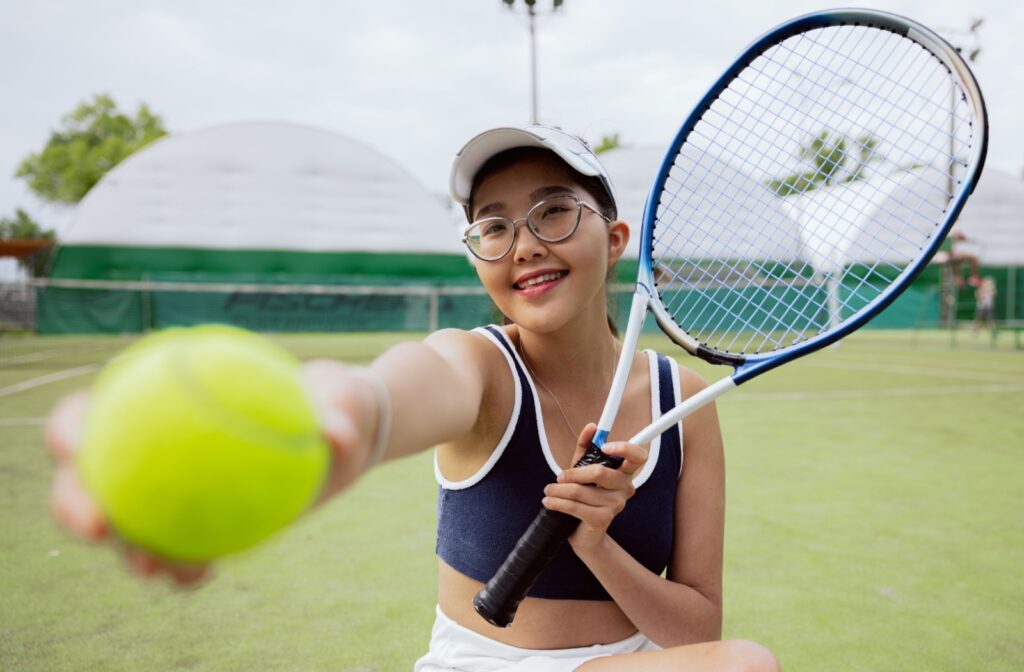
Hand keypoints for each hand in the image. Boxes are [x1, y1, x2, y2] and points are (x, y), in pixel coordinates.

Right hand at [44, 361, 379, 582]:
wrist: (348, 431)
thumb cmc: (334, 398)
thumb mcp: (342, 396)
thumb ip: (337, 407)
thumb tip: (335, 434)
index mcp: (171, 396)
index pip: (101, 408)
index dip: (71, 428)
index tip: (73, 449)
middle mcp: (162, 442)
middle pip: (94, 472)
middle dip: (75, 502)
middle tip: (98, 526)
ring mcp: (177, 484)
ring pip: (128, 520)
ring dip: (127, 547)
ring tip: (151, 567)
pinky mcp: (200, 519)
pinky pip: (177, 546)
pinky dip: (179, 563)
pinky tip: (197, 575)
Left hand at [541, 423, 648, 553]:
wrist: (586, 534)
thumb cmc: (585, 496)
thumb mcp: (583, 468)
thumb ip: (586, 446)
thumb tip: (592, 426)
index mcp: (625, 472)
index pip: (638, 456)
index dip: (624, 448)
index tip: (604, 446)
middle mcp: (625, 487)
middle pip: (599, 472)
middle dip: (573, 473)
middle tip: (558, 477)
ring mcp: (616, 505)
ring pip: (581, 490)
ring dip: (558, 490)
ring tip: (548, 491)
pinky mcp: (602, 519)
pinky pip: (575, 506)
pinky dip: (558, 503)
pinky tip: (549, 502)